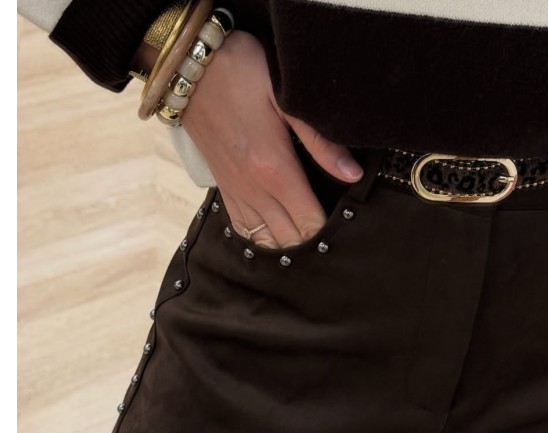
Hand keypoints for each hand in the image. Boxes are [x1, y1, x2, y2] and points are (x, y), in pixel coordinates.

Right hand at [179, 30, 362, 248]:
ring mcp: (237, 193)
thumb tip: (353, 174)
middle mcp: (255, 191)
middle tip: (334, 238)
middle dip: (313, 244)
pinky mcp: (224, 189)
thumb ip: (321, 143)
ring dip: (289, 245)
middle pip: (291, 240)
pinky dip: (263, 239)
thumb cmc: (242, 75)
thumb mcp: (287, 100)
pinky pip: (244, 230)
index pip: (310, 224)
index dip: (331, 233)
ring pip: (267, 242)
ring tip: (309, 241)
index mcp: (275, 172)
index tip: (347, 228)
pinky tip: (277, 235)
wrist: (191, 68)